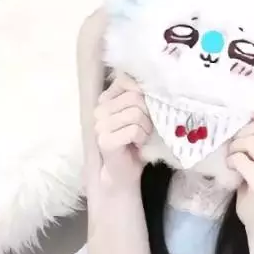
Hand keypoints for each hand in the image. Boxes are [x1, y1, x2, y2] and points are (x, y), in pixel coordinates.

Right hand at [94, 74, 153, 189]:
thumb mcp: (139, 113)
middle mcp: (99, 110)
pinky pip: (134, 130)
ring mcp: (100, 126)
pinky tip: (138, 144)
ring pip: (135, 113)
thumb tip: (154, 83)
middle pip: (134, 97)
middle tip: (146, 126)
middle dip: (148, 112)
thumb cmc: (135, 140)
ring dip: (146, 127)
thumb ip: (140, 97)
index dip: (142, 90)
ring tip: (142, 135)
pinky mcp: (105, 140)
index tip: (148, 104)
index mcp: (106, 99)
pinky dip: (142, 137)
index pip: (125, 80)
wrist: (124, 173)